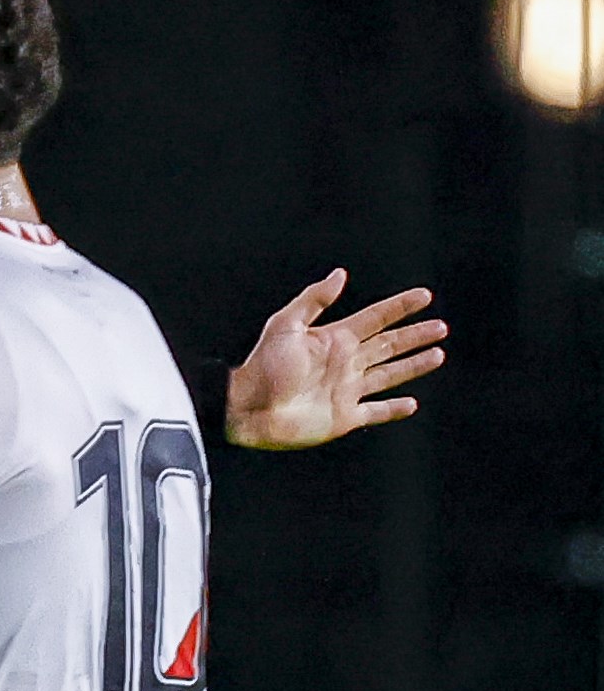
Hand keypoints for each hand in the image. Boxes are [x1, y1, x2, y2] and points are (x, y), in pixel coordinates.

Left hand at [225, 269, 443, 449]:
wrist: (248, 409)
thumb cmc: (263, 367)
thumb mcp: (286, 326)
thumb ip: (314, 300)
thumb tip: (340, 274)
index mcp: (334, 339)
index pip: (375, 318)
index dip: (399, 307)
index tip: (424, 295)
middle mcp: (345, 364)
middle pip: (389, 346)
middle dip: (415, 336)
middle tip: (441, 327)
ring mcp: (346, 391)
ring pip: (389, 375)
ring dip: (413, 366)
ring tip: (438, 355)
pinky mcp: (344, 417)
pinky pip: (376, 411)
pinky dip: (393, 409)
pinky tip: (411, 403)